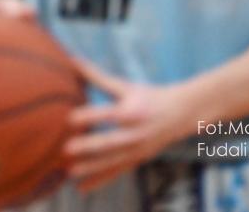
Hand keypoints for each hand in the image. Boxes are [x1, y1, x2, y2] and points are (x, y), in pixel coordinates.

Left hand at [64, 60, 192, 191]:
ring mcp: (138, 149)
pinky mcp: (138, 160)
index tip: (69, 118)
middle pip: (111, 142)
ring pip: (113, 161)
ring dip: (91, 168)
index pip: (110, 115)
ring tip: (69, 172)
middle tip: (66, 149)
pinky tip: (80, 188)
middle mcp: (136, 133)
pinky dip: (100, 180)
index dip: (91, 116)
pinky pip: (117, 172)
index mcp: (132, 111)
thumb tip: (71, 59)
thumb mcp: (125, 86)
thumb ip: (96, 76)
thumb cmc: (148, 96)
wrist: (182, 114)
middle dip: (90, 147)